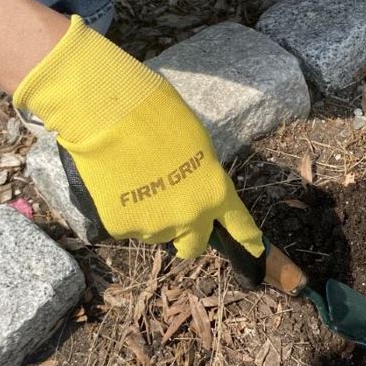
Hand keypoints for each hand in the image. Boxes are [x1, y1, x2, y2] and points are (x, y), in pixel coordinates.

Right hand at [13, 17, 263, 257]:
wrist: (110, 115)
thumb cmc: (157, 116)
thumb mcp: (197, 145)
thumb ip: (202, 177)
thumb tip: (195, 191)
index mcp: (215, 191)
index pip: (239, 224)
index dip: (247, 239)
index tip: (255, 249)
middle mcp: (191, 216)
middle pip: (194, 246)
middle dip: (188, 237)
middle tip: (173, 214)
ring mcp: (157, 225)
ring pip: (158, 234)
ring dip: (152, 217)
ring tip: (137, 181)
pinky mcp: (124, 228)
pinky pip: (128, 227)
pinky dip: (124, 212)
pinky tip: (118, 184)